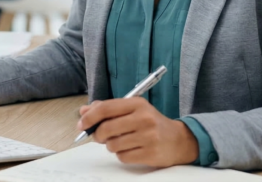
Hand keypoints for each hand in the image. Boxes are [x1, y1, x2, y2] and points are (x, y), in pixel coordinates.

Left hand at [77, 98, 198, 166]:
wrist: (178, 140)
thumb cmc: (151, 124)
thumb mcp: (132, 110)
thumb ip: (108, 109)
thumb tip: (84, 111)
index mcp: (137, 104)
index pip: (106, 108)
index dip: (89, 117)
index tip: (82, 124)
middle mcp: (143, 118)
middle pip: (106, 128)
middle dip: (98, 135)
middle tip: (100, 136)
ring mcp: (148, 136)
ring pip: (113, 144)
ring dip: (111, 145)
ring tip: (121, 142)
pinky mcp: (150, 153)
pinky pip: (123, 157)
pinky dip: (122, 155)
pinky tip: (131, 149)